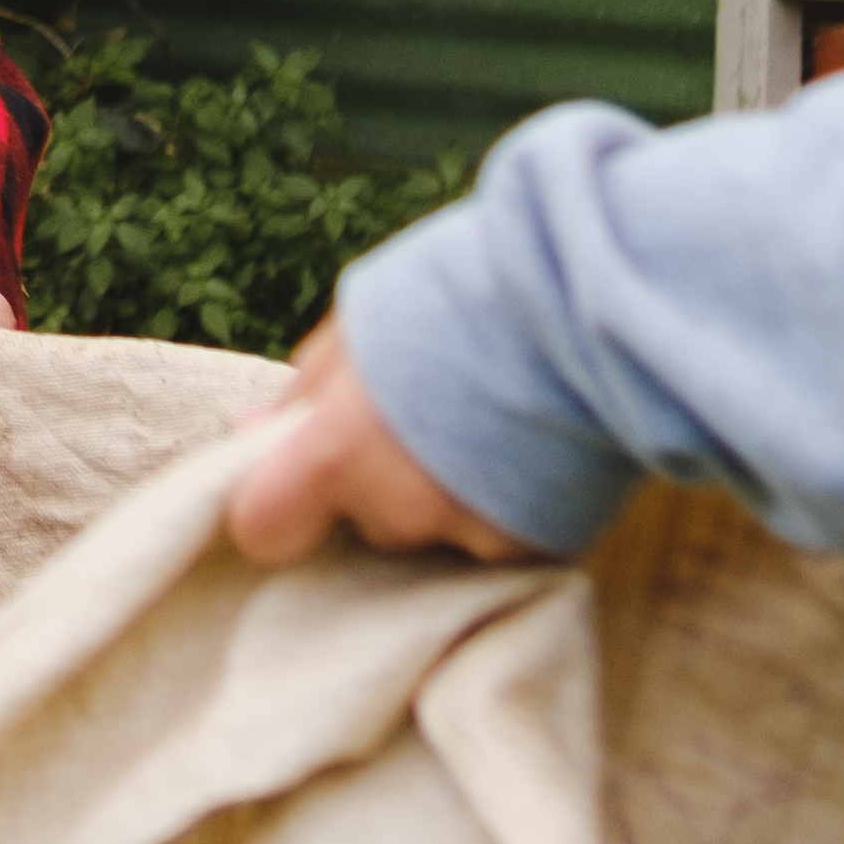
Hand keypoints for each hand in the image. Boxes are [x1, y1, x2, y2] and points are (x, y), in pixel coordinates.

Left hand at [220, 317, 539, 567]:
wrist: (589, 305)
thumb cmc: (459, 296)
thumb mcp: (357, 326)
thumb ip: (300, 394)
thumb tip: (254, 436)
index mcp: (339, 453)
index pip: (265, 529)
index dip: (273, 507)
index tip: (290, 483)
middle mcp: (401, 510)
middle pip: (363, 521)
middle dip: (379, 482)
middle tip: (422, 417)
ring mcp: (470, 537)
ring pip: (433, 529)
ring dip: (444, 492)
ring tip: (485, 422)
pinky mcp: (536, 548)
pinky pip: (495, 536)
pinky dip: (502, 503)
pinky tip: (526, 446)